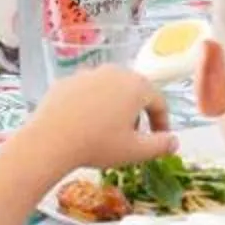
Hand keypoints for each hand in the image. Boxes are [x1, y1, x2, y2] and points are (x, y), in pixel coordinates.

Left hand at [17, 66, 176, 172]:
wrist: (51, 140)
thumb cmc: (99, 145)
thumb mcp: (136, 151)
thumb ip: (161, 145)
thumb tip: (174, 142)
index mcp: (136, 86)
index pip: (159, 101)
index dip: (162, 122)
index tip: (160, 139)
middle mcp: (114, 72)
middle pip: (134, 91)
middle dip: (137, 114)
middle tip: (133, 137)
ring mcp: (88, 74)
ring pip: (109, 90)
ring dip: (114, 108)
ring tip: (107, 132)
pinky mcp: (66, 81)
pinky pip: (86, 92)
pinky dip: (90, 106)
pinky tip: (84, 126)